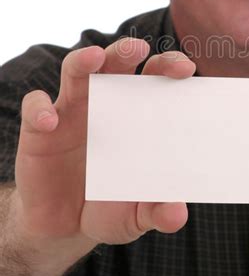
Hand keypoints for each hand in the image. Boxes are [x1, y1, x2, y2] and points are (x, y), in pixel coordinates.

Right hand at [13, 40, 194, 260]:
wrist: (63, 228)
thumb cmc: (108, 208)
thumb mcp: (135, 216)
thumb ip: (155, 212)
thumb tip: (178, 214)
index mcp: (135, 114)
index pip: (153, 78)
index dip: (168, 67)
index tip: (186, 69)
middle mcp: (104, 103)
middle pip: (115, 63)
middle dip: (126, 50)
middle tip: (139, 47)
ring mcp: (71, 113)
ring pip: (75, 71)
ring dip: (84, 60)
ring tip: (95, 57)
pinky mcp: (39, 130)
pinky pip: (35, 107)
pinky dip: (39, 109)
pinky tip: (50, 121)